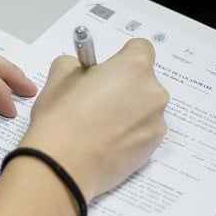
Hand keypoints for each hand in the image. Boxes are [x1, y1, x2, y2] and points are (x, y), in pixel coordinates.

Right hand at [21, 38, 168, 200]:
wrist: (62, 167)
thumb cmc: (60, 119)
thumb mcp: (59, 76)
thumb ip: (76, 63)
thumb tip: (82, 69)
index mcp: (134, 67)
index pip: (141, 48)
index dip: (122, 57)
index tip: (107, 70)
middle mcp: (153, 92)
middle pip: (144, 81)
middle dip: (125, 86)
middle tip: (97, 100)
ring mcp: (156, 123)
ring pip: (144, 108)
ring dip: (129, 111)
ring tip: (98, 125)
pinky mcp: (152, 148)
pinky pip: (143, 132)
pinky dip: (129, 134)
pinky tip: (105, 142)